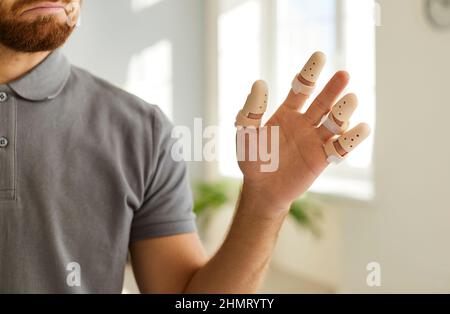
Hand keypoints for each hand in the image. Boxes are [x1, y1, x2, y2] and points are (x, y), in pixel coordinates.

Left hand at [235, 52, 369, 215]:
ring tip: (350, 99)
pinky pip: (341, 147)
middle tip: (343, 75)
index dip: (310, 73)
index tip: (320, 56)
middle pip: (324, 102)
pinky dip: (353, 138)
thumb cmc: (252, 160)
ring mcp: (316, 141)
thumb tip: (259, 83)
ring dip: (343, 111)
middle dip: (333, 89)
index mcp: (288, 113)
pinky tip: (361, 128)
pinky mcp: (323, 159)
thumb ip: (251, 111)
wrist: (262, 189)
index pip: (302, 88)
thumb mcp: (246, 133)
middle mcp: (305, 124)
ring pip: (335, 123)